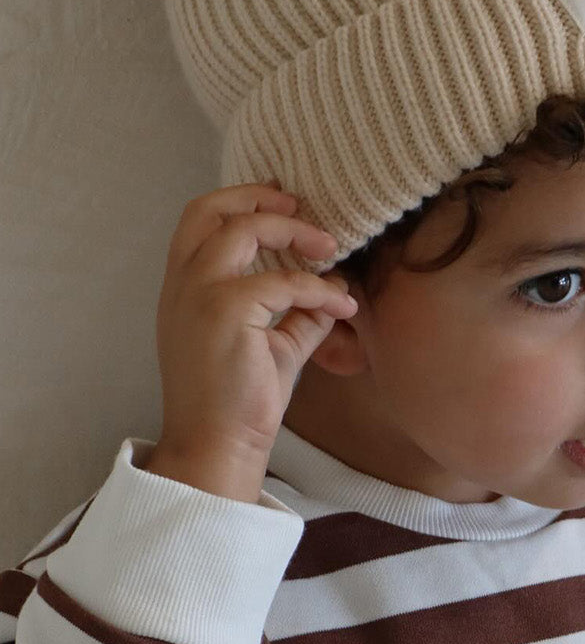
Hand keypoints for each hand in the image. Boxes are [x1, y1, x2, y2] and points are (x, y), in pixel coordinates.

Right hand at [154, 181, 359, 465]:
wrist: (218, 446)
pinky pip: (284, 282)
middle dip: (259, 196)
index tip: (283, 204)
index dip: (240, 202)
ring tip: (329, 248)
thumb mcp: (273, 347)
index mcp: (184, 290)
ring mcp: (199, 293)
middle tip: (302, 206)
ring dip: (293, 230)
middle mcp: (183, 284)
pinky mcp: (226, 311)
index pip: (200, 222)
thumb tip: (333, 290)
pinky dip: (319, 287)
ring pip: (244, 229)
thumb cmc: (239, 404)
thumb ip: (297, 315)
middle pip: (210, 208)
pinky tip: (341, 303)